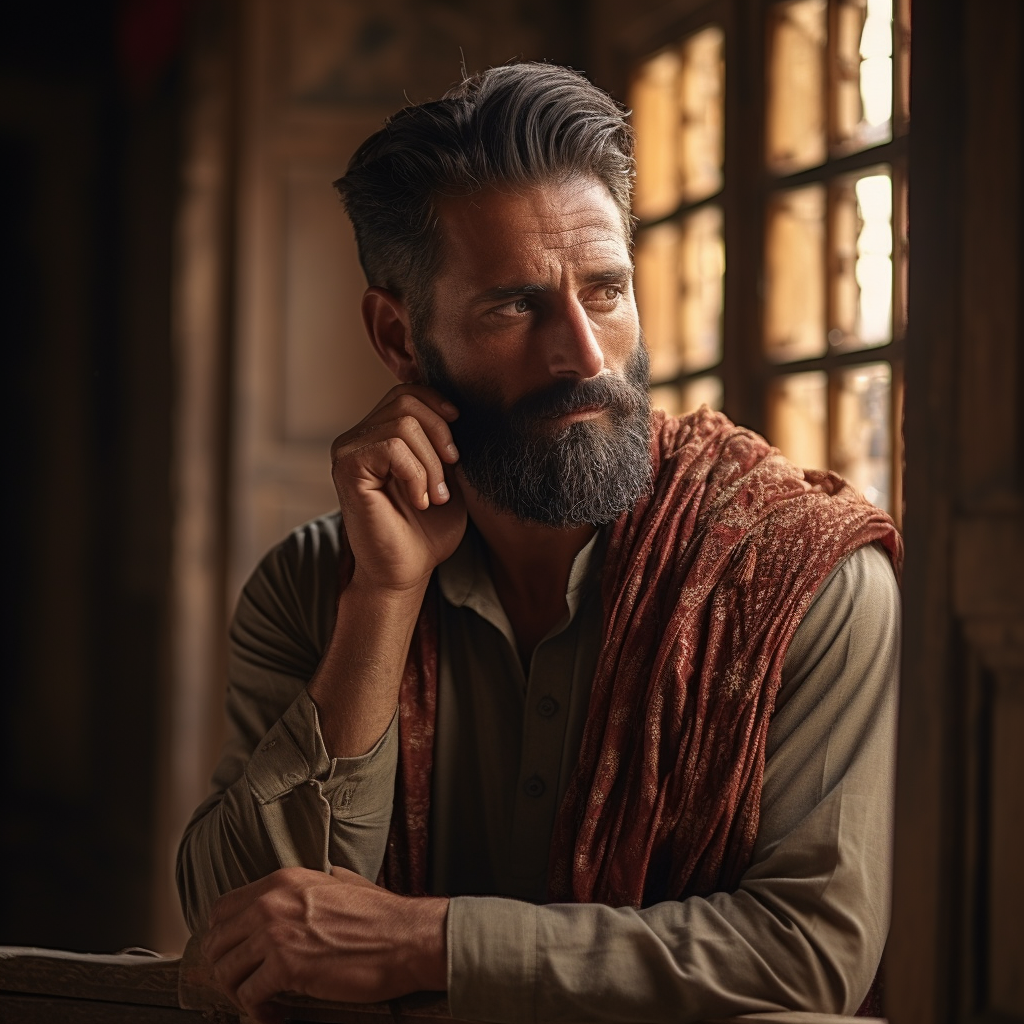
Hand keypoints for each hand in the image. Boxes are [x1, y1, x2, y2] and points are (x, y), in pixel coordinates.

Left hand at [202, 866, 448, 1023]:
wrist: (405, 938)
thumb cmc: (381, 916)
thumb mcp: (343, 882)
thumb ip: (319, 881)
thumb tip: (322, 879)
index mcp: (282, 881)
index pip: (222, 909)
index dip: (224, 938)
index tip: (237, 956)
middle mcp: (271, 902)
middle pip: (216, 942)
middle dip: (226, 969)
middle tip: (244, 985)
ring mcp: (276, 934)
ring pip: (225, 972)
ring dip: (238, 993)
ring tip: (260, 1003)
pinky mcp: (286, 966)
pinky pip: (249, 996)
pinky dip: (257, 1012)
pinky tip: (274, 1015)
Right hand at [331, 384, 465, 593]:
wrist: (407, 570)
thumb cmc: (428, 530)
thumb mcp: (448, 476)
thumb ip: (446, 441)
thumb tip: (457, 408)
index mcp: (380, 434)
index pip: (407, 393)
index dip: (438, 407)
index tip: (457, 448)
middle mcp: (358, 437)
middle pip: (406, 401)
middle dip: (440, 437)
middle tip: (449, 476)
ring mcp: (348, 451)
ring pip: (403, 424)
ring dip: (431, 464)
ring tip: (435, 496)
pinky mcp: (347, 469)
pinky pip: (392, 447)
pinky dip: (416, 474)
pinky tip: (419, 501)